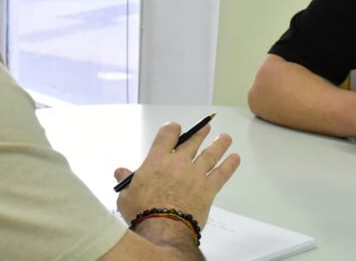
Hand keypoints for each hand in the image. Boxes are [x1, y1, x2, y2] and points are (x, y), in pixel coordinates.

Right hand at [114, 122, 239, 228]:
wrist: (163, 228)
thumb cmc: (141, 211)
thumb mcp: (126, 195)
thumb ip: (125, 180)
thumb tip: (119, 171)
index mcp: (157, 159)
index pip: (168, 134)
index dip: (173, 129)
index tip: (176, 129)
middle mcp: (178, 162)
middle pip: (192, 142)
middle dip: (200, 133)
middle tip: (206, 128)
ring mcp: (195, 174)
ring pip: (210, 154)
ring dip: (219, 144)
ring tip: (225, 138)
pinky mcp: (208, 188)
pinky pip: (222, 173)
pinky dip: (230, 165)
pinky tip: (235, 158)